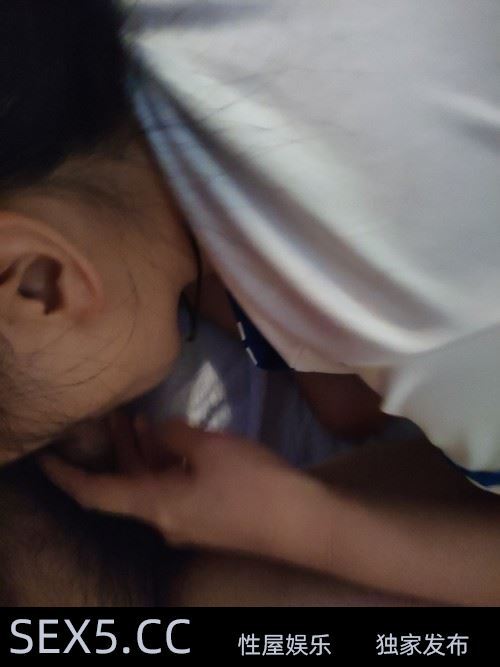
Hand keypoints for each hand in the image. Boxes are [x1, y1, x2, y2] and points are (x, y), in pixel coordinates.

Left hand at [40, 416, 297, 553]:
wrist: (301, 522)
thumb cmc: (251, 484)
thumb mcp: (208, 449)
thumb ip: (174, 436)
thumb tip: (158, 431)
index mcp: (155, 505)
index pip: (96, 494)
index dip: (68, 477)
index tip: (46, 460)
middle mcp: (164, 519)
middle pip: (126, 484)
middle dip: (115, 449)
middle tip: (110, 413)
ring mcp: (187, 521)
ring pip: (152, 485)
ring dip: (142, 453)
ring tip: (137, 417)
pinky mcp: (208, 517)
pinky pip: (174, 489)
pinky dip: (166, 464)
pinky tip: (174, 438)